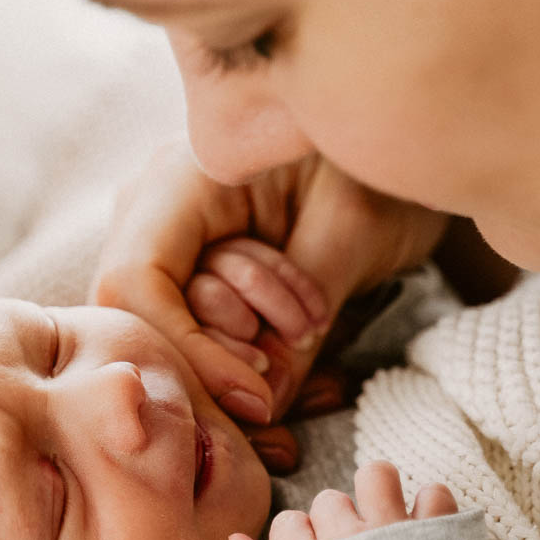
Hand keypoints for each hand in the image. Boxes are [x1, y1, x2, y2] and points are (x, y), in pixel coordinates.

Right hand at [93, 142, 445, 431]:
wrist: (402, 139)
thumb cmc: (382, 163)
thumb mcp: (355, 228)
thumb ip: (303, 309)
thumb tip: (266, 400)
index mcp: (182, 175)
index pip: (137, 281)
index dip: (187, 350)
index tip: (256, 397)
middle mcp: (155, 208)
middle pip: (144, 317)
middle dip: (222, 354)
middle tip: (299, 357)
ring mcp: (168, 241)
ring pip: (172, 333)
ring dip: (246, 348)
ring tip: (315, 323)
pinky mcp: (193, 271)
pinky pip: (200, 334)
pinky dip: (252, 353)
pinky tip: (305, 349)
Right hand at [229, 460, 457, 539]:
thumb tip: (236, 537)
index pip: (288, 522)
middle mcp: (344, 539)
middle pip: (330, 500)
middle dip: (342, 521)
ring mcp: (392, 530)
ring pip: (376, 474)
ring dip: (382, 492)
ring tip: (390, 520)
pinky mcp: (437, 533)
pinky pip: (433, 493)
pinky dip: (435, 508)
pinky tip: (431, 533)